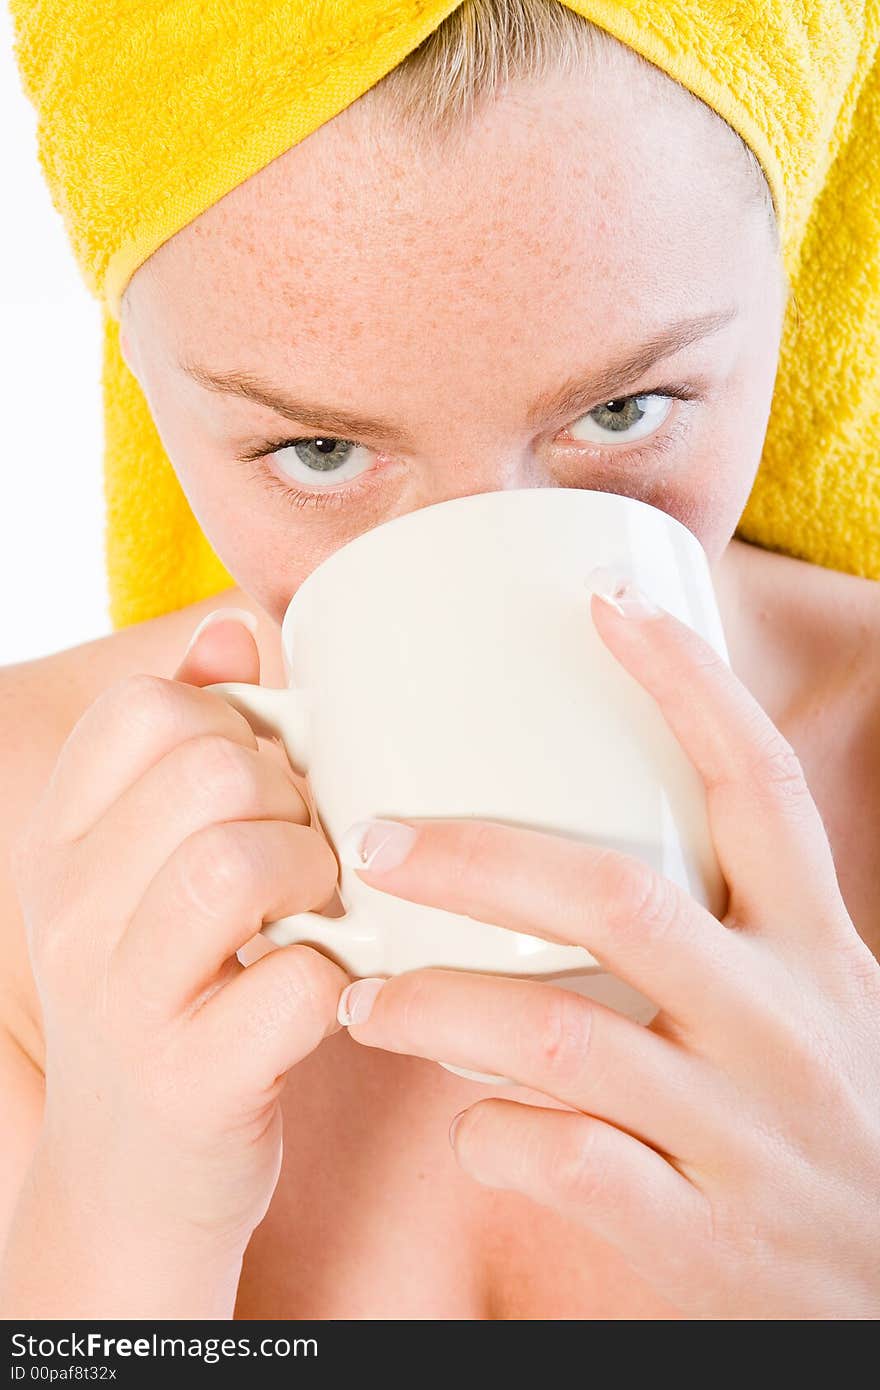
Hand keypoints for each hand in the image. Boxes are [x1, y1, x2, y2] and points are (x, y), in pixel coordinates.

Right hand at [5, 610, 347, 1310]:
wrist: (137, 1178)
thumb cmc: (170, 990)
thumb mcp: (143, 866)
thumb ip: (184, 743)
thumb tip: (236, 630)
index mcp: (61, 839)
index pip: (149, 705)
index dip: (238, 725)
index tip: (262, 783)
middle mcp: (72, 911)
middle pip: (211, 770)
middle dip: (294, 798)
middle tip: (308, 852)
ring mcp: (123, 1001)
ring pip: (241, 862)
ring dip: (317, 876)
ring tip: (319, 910)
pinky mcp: (190, 1083)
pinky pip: (297, 981)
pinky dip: (339, 976)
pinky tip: (327, 986)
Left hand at [336, 573, 879, 1319]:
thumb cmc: (812, 1110)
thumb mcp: (800, 998)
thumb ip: (714, 924)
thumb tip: (556, 833)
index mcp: (814, 946)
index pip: (760, 786)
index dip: (687, 683)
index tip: (604, 601)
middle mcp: (787, 1023)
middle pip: (619, 900)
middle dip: (478, 858)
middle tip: (373, 839)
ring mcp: (744, 1132)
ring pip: (561, 1043)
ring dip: (438, 1009)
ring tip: (366, 999)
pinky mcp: (704, 1237)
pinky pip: (564, 1166)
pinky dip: (489, 1135)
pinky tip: (466, 1123)